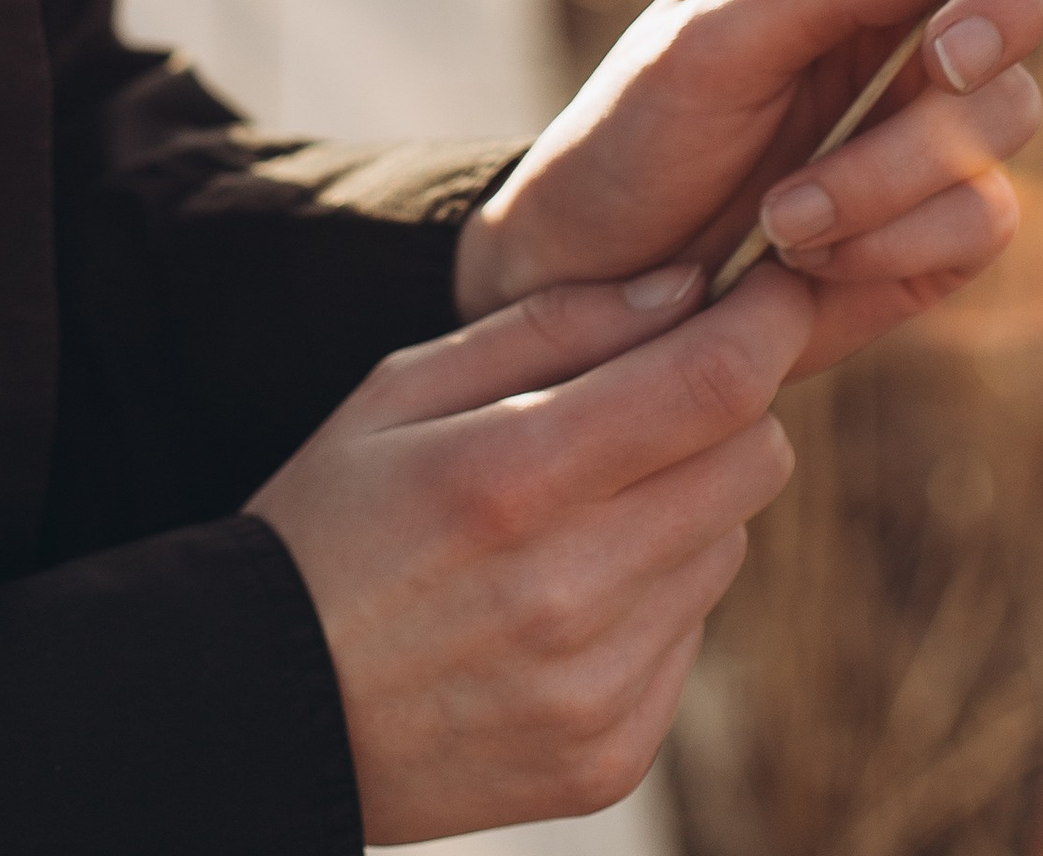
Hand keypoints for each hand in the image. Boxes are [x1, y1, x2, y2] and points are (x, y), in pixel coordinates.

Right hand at [247, 264, 808, 839]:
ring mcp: (599, 687)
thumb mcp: (397, 388)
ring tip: (576, 507)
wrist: (264, 708)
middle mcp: (572, 590)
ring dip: (684, 504)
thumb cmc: (329, 519)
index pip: (713, 384)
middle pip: (754, 464)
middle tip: (655, 393)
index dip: (769, 323)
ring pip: (728, 547)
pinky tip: (558, 594)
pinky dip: (652, 596)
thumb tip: (685, 286)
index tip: (778, 288)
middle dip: (728, 406)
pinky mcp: (612, 756)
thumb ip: (546, 328)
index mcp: (512, 475)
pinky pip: (690, 639)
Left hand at [457, 0, 1042, 375]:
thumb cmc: (634, 137)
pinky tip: (809, 259)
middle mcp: (907, 9)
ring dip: (892, 171)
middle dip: (1013, 4)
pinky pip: (985, 218)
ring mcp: (935, 114)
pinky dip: (898, 243)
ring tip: (783, 212)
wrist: (602, 288)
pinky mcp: (943, 219)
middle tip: (940, 63)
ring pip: (1011, 110)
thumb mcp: (701, 41)